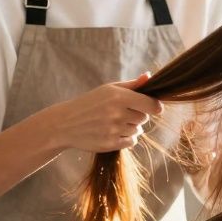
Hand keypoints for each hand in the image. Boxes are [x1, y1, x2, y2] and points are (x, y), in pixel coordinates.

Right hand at [47, 72, 163, 152]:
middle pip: (145, 118)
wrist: (66, 123)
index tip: (153, 107)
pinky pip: (132, 141)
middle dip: (138, 115)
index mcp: (118, 97)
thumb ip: (132, 85)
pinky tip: (113, 131)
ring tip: (114, 122)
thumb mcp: (108, 89)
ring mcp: (114, 130)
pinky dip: (126, 138)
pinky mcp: (111, 144)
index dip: (155, 106)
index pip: (151, 105)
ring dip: (131, 127)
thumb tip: (149, 77)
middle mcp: (117, 113)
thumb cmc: (90, 103)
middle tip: (123, 112)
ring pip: (138, 130)